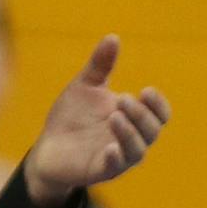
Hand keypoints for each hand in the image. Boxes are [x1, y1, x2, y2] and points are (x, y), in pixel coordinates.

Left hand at [23, 36, 171, 207]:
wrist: (47, 147)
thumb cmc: (71, 117)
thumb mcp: (85, 87)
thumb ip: (100, 65)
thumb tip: (113, 37)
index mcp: (133, 119)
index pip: (159, 115)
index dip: (158, 105)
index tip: (146, 91)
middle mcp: (131, 139)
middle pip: (152, 131)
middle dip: (141, 115)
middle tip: (123, 100)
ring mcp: (118, 157)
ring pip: (138, 150)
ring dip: (131, 134)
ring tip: (115, 117)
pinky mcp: (100, 170)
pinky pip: (115, 167)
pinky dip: (116, 158)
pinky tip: (109, 147)